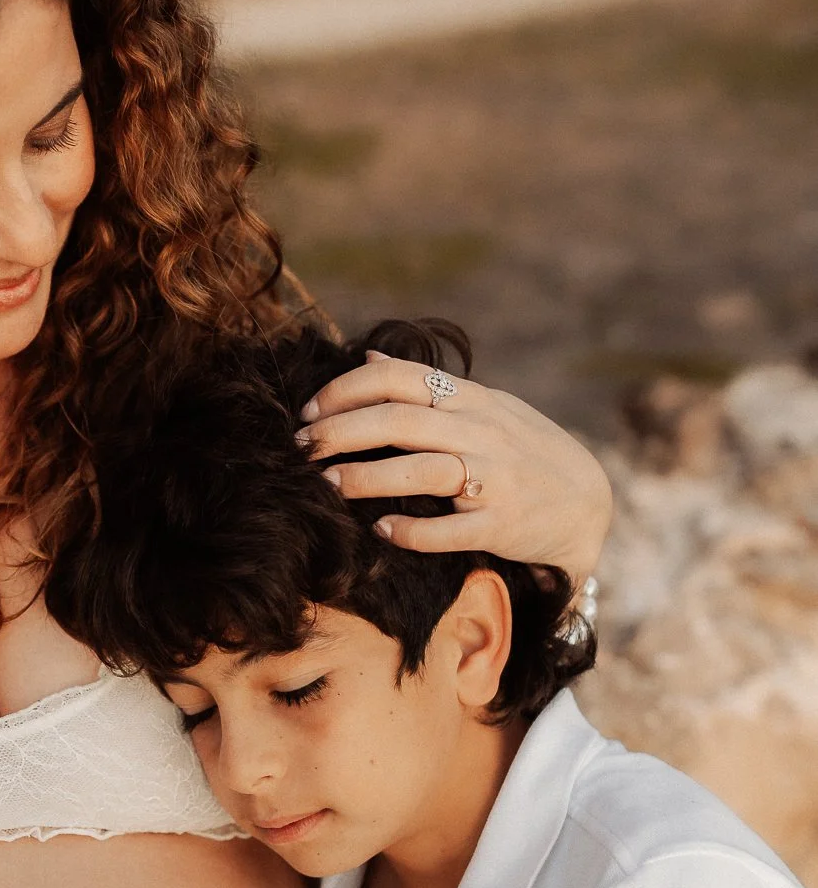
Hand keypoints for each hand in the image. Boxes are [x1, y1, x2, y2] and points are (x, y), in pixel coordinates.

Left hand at [300, 350, 610, 583]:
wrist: (587, 504)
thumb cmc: (521, 452)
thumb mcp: (483, 407)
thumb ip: (427, 386)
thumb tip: (369, 357)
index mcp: (471, 400)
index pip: (398, 379)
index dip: (345, 391)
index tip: (308, 411)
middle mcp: (481, 432)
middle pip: (399, 422)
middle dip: (340, 432)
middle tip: (300, 448)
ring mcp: (494, 477)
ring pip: (421, 470)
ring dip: (365, 478)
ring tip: (325, 485)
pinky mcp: (501, 524)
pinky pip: (449, 529)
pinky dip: (411, 530)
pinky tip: (381, 529)